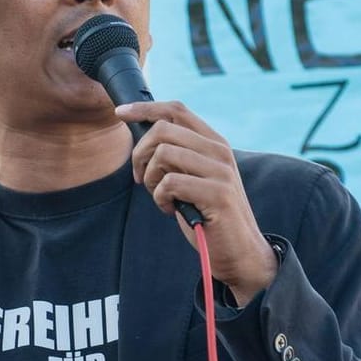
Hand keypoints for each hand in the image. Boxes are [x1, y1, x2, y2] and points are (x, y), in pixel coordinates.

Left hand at [116, 101, 276, 305]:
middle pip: (163, 129)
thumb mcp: (193, 178)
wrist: (240, 252)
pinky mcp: (217, 193)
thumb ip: (177, 156)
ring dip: (151, 178)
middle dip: (140, 153)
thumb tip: (142, 138)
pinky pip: (170, 182)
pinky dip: (160, 197)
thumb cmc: (209, 216)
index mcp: (214, 143)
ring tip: (161, 197)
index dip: (144, 108)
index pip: (176, 110)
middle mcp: (220, 151)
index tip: (121, 114)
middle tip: (141, 178)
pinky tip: (170, 209)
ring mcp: (221, 171)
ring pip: (164, 153)